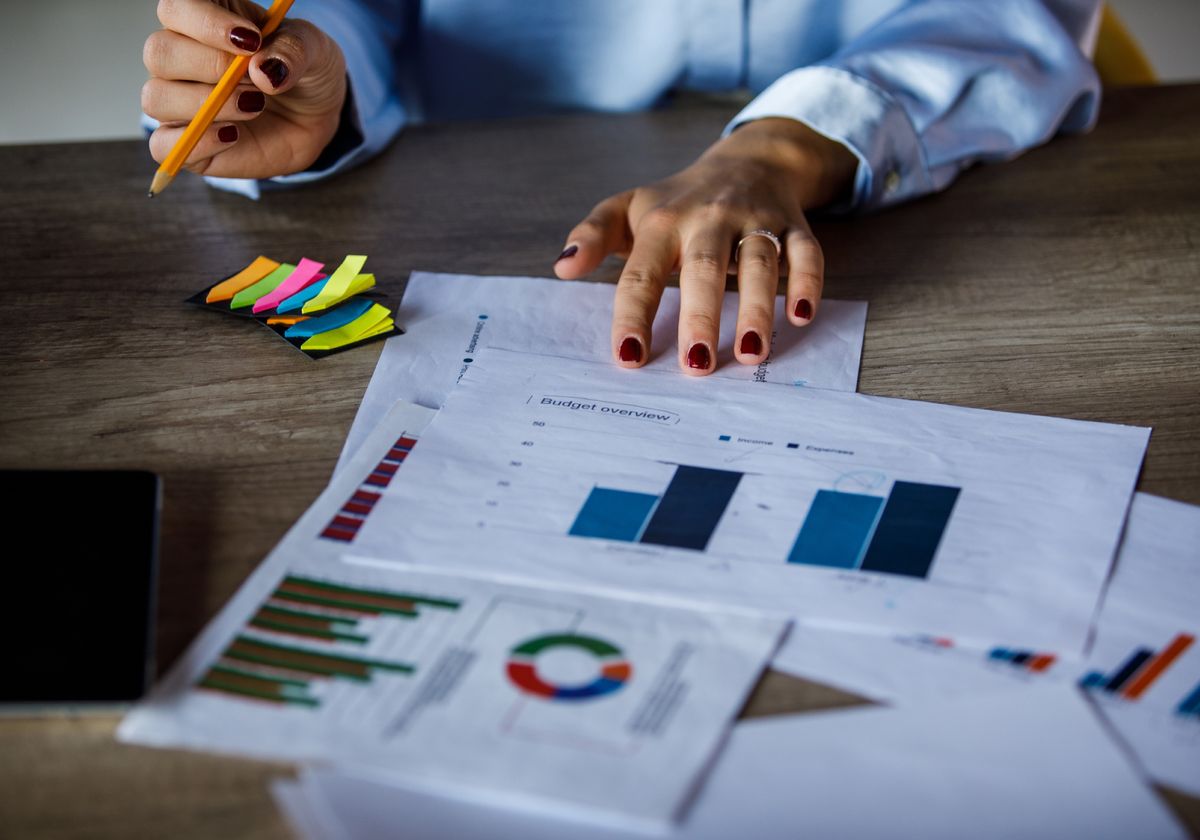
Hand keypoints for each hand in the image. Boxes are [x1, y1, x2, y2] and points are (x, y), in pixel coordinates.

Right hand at [142, 0, 345, 178]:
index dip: (204, 22)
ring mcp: (179, 100)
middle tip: (255, 81)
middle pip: (158, 52)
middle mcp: (182, 56)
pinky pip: (163, 144)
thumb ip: (293, 50)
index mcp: (205, 19)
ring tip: (254, 106)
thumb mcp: (315, 51)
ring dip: (205, 104)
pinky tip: (233, 135)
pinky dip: (198, 141)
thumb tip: (262, 71)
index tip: (251, 40)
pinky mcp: (186, 141)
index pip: (175, 7)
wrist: (316, 117)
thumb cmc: (305, 72)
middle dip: (210, 66)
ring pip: (156, 97)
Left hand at [554, 118, 856, 374]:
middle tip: (696, 365)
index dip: (634, 315)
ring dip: (758, 308)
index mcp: (663, 222)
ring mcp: (755, 220)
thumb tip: (561, 268)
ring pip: (760, 262)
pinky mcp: (793, 224)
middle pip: (704, 268)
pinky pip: (806, 252)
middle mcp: (709, 219)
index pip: (642, 274)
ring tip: (749, 354)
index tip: (629, 357)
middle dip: (701, 315)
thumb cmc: (678, 200)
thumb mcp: (628, 208)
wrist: (749, 159)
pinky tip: (802, 316)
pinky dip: (808, 282)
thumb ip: (591, 235)